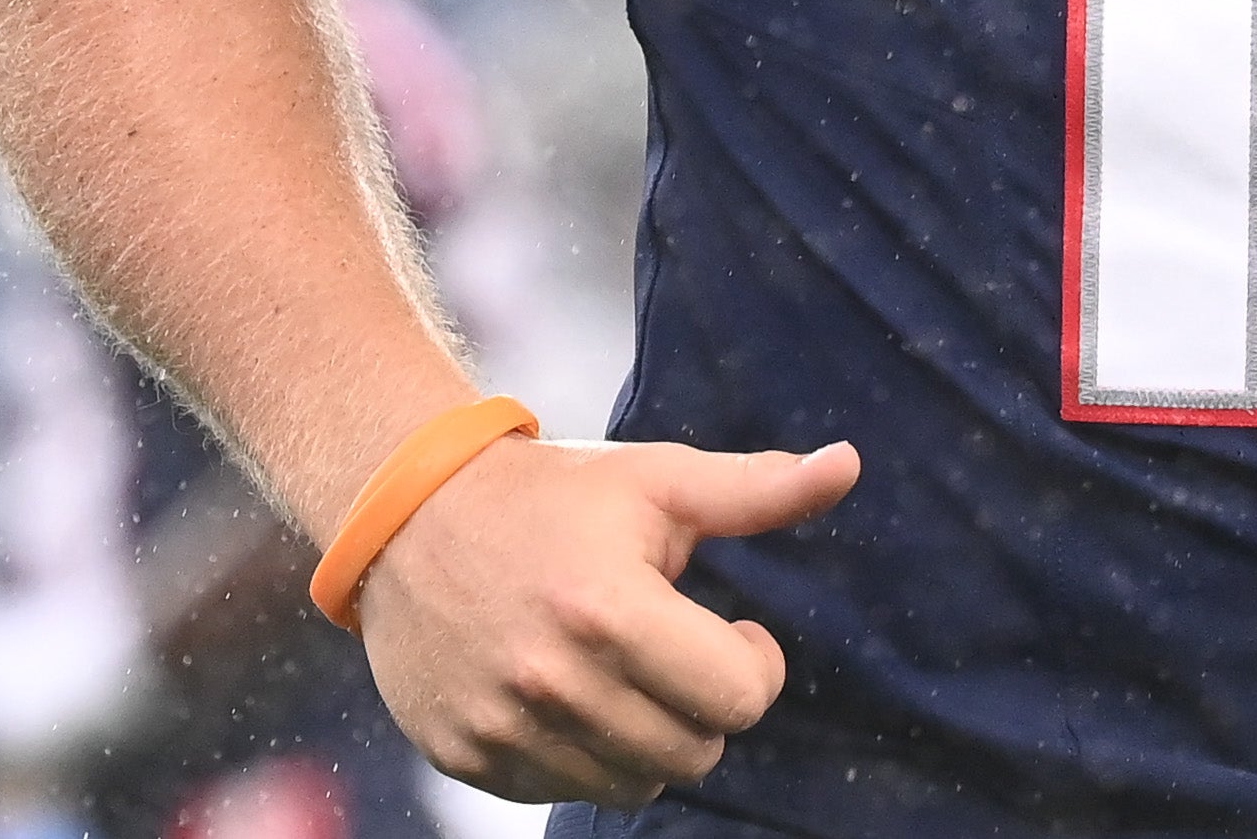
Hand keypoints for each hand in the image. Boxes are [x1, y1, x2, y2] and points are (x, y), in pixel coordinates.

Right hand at [356, 435, 862, 802]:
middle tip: (677, 651)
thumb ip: (753, 491)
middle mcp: (553, 680)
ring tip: (624, 673)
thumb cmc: (553, 494)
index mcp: (610, 608)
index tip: (731, 628)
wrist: (408, 512)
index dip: (753, 664)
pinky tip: (569, 694)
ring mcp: (503, 726)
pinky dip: (582, 755)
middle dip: (704, 704)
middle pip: (694, 752)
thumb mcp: (656, 479)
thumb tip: (848, 465)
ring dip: (648, 737)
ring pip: (633, 784)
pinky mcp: (465, 754)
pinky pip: (561, 791)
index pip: (737, 699)